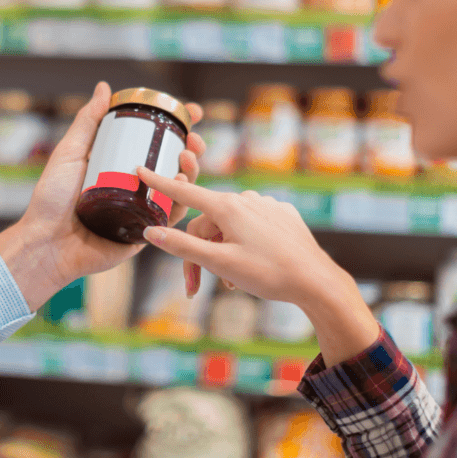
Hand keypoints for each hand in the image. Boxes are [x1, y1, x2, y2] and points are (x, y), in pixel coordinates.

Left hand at [0, 82, 205, 311]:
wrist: (45, 242)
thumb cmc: (50, 198)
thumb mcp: (69, 153)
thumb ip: (87, 122)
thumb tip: (105, 88)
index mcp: (118, 162)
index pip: (154, 139)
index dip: (178, 125)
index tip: (193, 112)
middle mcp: (134, 184)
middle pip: (173, 162)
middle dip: (192, 148)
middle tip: (195, 141)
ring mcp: (141, 208)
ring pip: (178, 188)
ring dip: (192, 172)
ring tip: (188, 160)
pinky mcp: (144, 231)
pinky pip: (170, 217)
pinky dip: (183, 201)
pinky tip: (183, 187)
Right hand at [136, 169, 379, 366]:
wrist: (316, 281)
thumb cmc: (267, 273)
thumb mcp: (219, 262)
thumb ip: (183, 246)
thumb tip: (151, 233)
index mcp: (228, 208)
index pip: (185, 193)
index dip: (160, 183)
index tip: (140, 169)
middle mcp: (247, 200)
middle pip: (207, 223)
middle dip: (198, 253)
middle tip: (195, 288)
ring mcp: (267, 206)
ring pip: (230, 227)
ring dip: (222, 252)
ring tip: (230, 282)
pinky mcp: (283, 216)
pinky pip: (253, 227)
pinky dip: (244, 245)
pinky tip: (253, 266)